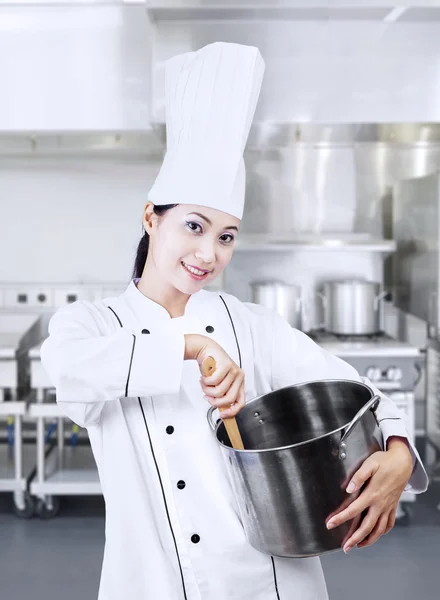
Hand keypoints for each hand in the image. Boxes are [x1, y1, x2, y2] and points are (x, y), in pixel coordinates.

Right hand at [184, 334, 244, 417]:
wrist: (206, 349)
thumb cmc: (212, 365)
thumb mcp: (218, 383)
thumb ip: (222, 394)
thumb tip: (220, 408)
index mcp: (239, 382)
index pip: (240, 402)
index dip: (231, 411)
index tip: (222, 415)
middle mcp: (239, 377)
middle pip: (229, 399)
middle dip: (215, 401)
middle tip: (207, 396)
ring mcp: (234, 371)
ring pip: (220, 391)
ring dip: (207, 390)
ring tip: (204, 383)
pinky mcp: (226, 365)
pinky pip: (214, 381)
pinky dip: (205, 381)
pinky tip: (204, 377)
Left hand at [326, 438, 412, 552]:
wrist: (403, 462)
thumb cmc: (384, 461)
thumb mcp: (370, 464)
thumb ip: (358, 476)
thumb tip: (348, 489)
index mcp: (372, 494)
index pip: (353, 510)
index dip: (341, 518)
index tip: (330, 524)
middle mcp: (380, 504)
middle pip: (367, 526)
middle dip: (355, 538)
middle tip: (345, 547)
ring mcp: (388, 506)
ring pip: (379, 529)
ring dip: (368, 540)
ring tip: (358, 546)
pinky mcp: (393, 506)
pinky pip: (389, 524)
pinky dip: (382, 532)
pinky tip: (376, 535)